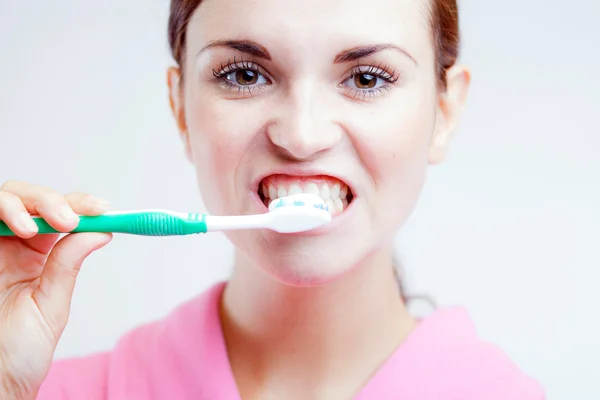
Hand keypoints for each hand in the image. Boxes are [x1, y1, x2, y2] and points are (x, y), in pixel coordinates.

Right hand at [0, 180, 111, 398]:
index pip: (61, 215)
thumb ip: (68, 265)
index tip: (103, 210)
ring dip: (24, 205)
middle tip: (69, 220)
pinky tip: (20, 229)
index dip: (81, 206)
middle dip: (51, 201)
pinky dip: (2, 212)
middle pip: (30, 200)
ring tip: (37, 228)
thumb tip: (102, 232)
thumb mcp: (51, 305)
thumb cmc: (19, 351)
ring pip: (5, 200)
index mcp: (39, 255)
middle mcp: (13, 245)